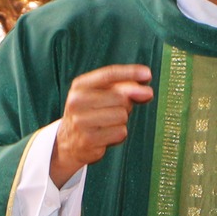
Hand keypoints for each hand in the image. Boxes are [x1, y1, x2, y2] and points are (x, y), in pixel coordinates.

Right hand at [51, 64, 153, 185]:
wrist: (68, 142)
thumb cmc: (92, 114)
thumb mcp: (102, 96)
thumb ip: (125, 88)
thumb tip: (147, 92)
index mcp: (80, 86)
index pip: (109, 74)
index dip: (131, 73)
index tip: (148, 75)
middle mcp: (77, 101)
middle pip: (121, 97)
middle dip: (125, 104)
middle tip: (113, 111)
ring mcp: (81, 121)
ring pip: (122, 116)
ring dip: (122, 121)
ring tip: (107, 124)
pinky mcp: (89, 140)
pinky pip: (120, 132)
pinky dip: (119, 135)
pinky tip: (106, 135)